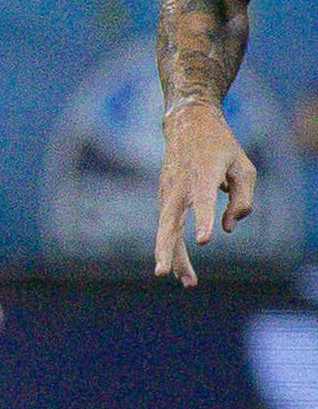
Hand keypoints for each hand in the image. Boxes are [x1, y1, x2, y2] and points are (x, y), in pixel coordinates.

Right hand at [153, 99, 256, 285]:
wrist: (187, 125)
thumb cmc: (221, 147)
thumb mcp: (244, 166)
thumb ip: (242, 199)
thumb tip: (227, 228)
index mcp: (205, 174)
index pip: (204, 200)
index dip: (204, 219)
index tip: (203, 240)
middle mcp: (181, 186)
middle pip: (169, 222)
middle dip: (166, 248)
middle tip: (164, 273)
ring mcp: (168, 193)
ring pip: (166, 231)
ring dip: (174, 258)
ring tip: (189, 283)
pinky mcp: (164, 199)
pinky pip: (168, 227)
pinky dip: (173, 248)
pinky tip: (182, 269)